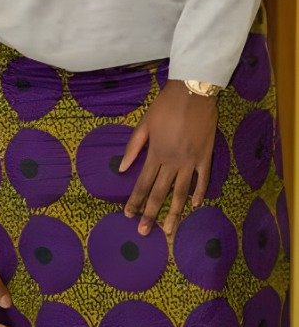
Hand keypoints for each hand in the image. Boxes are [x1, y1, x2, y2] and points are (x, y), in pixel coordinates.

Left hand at [121, 79, 217, 235]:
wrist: (192, 93)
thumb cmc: (164, 106)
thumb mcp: (144, 124)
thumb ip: (133, 147)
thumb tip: (122, 169)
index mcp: (156, 154)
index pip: (143, 183)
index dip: (135, 200)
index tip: (128, 215)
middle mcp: (173, 162)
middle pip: (160, 193)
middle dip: (151, 214)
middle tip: (145, 233)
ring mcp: (191, 161)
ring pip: (181, 192)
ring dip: (174, 212)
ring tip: (169, 231)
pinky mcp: (206, 157)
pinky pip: (202, 180)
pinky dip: (199, 193)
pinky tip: (195, 206)